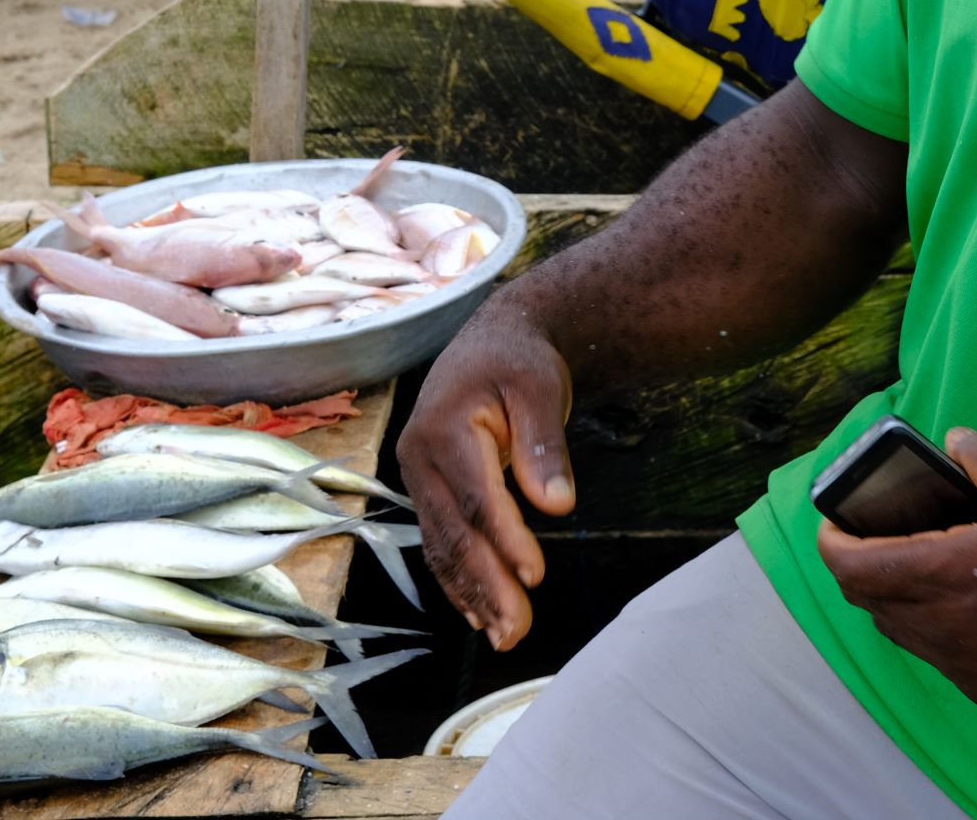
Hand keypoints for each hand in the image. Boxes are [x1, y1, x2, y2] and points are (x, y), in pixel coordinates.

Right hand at [398, 301, 576, 649]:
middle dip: (487, 584)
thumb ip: (545, 444)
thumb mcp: (540, 389)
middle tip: (518, 629)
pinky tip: (480, 612)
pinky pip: (438, 543)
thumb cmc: (519, 362)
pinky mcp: (427, 491)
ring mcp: (417, 477)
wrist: (491, 341)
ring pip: (442, 546)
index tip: (536, 576)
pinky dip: (458, 580)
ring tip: (506, 635)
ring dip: (473, 593)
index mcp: (443, 427)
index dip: (505, 539)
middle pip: (453, 532)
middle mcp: (418, 457)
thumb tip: (558, 505)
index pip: (475, 497)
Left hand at [816, 428, 976, 719]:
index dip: (831, 540)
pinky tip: (965, 606)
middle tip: (872, 535)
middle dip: (857, 564)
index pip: (848, 565)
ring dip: (891, 597)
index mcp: (939, 575)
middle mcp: (937, 627)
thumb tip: (956, 440)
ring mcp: (959, 665)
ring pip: (897, 631)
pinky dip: (930, 628)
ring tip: (914, 565)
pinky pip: (936, 656)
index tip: (833, 520)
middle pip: (864, 599)